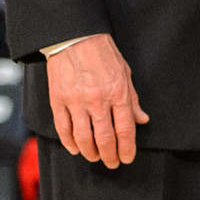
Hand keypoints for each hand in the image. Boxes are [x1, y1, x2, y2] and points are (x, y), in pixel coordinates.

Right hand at [49, 34, 146, 167]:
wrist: (74, 36)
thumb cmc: (102, 52)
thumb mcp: (125, 72)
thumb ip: (132, 99)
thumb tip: (141, 119)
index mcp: (117, 93)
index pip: (125, 130)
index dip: (127, 148)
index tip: (127, 157)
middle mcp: (97, 101)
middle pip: (105, 139)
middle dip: (110, 156)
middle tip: (112, 163)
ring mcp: (76, 101)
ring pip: (83, 138)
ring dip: (91, 153)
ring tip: (95, 157)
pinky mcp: (58, 100)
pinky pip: (63, 128)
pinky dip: (69, 142)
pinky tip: (75, 148)